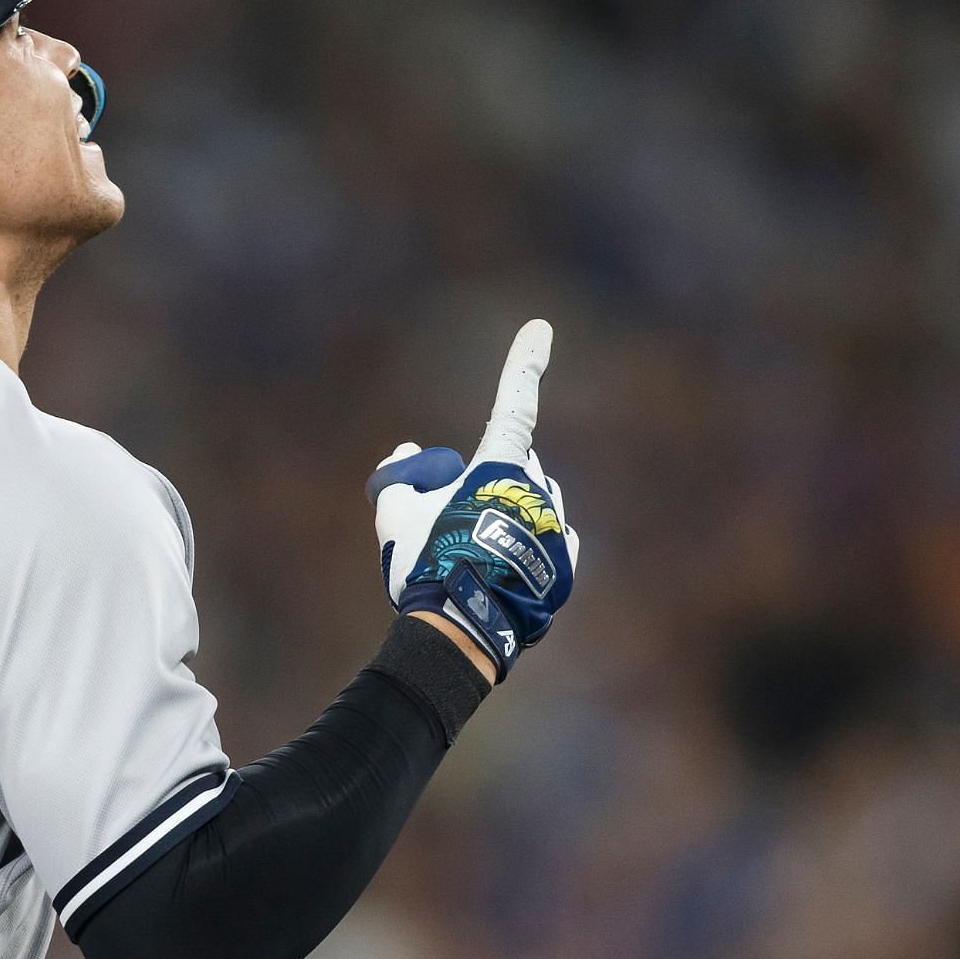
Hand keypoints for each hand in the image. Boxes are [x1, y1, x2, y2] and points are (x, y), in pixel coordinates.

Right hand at [367, 320, 579, 683]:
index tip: (541, 328)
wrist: (460, 630)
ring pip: (530, 505)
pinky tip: (496, 574)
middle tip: (445, 521)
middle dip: (483, 482)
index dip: (525, 363)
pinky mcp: (566, 566)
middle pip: (512, 466)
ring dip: (504, 516)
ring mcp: (556, 527)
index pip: (514, 401)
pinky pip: (544, 543)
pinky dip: (523, 549)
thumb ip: (399, 474)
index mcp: (499, 464)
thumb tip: (408, 451)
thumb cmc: (425, 562)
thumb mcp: (394, 513)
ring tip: (468, 558)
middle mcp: (536, 488)